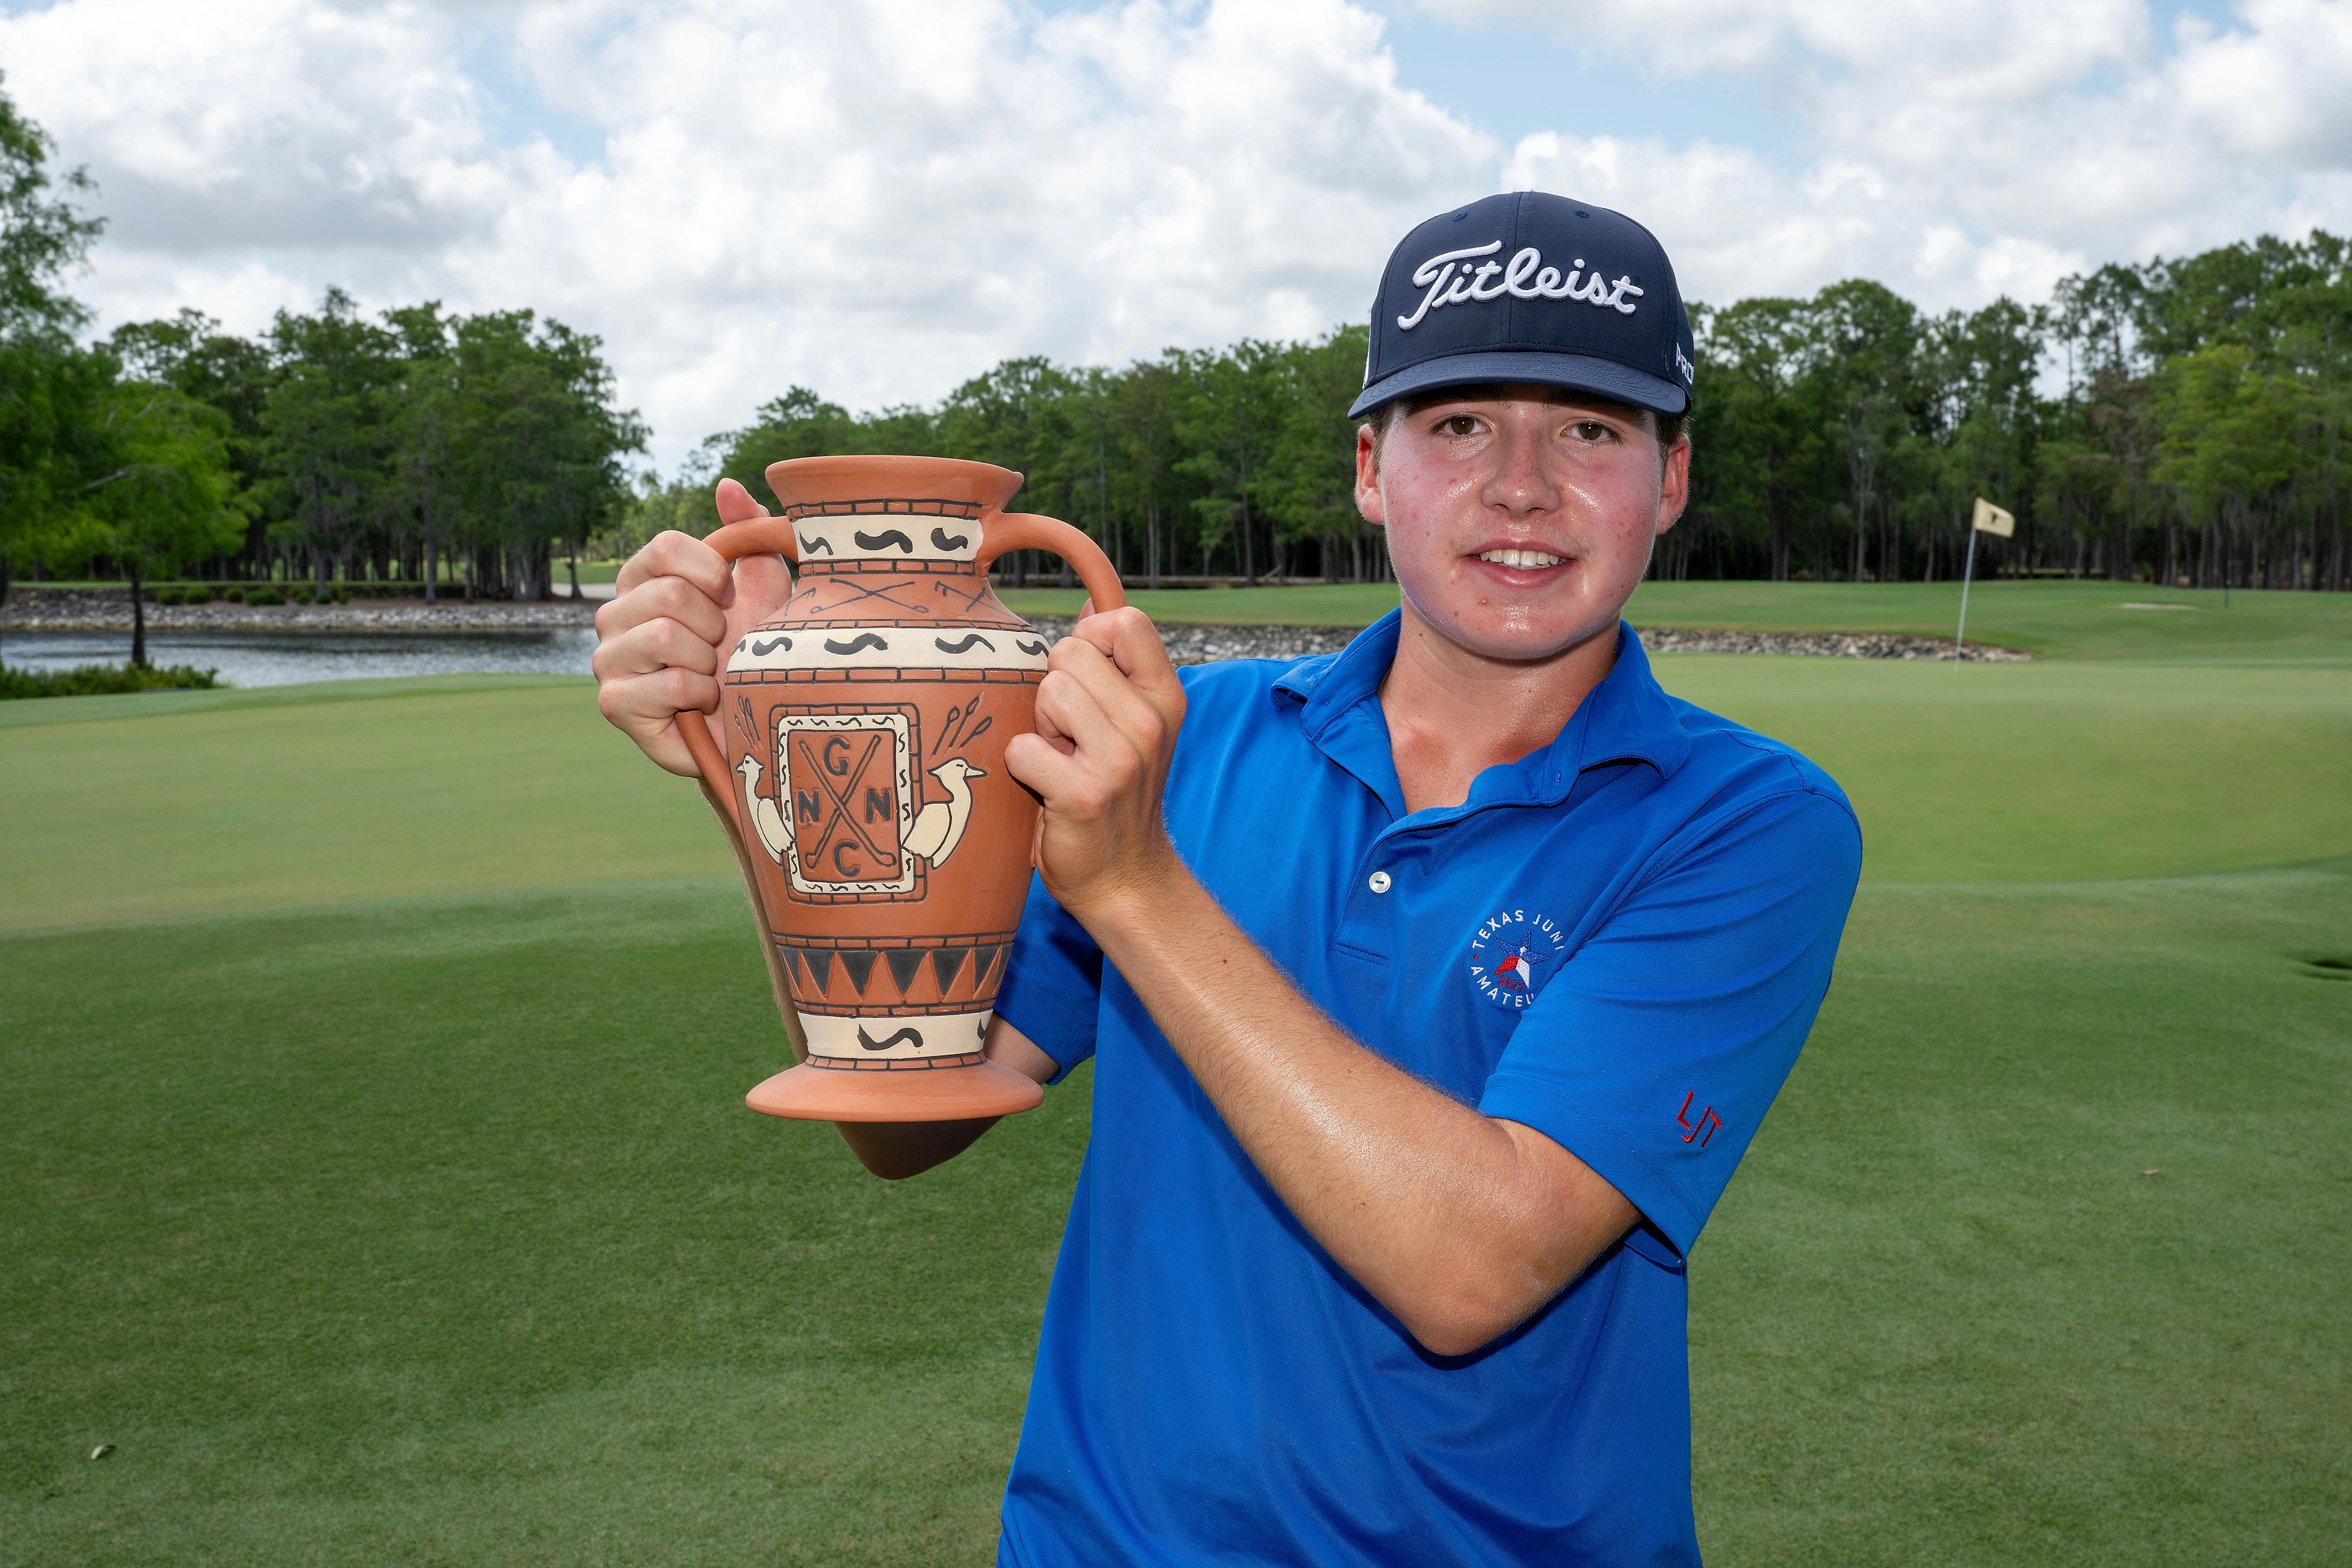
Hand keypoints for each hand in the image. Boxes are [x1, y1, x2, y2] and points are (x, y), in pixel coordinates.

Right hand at [593, 479, 792, 775]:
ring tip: (710, 675)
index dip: (711, 572)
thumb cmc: (751, 652)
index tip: (729, 597)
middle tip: (720, 646)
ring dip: (707, 661)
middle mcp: (613, 615)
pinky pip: (670, 684)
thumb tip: (728, 485)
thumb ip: (748, 533)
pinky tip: (702, 705)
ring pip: (663, 637)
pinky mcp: (615, 704)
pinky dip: (701, 695)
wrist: (750, 721)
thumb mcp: (763, 587)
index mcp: (640, 580)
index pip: (664, 547)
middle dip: (714, 624)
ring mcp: (607, 660)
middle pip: (669, 594)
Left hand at [1003, 605, 1187, 920]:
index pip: (1125, 620)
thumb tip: (1086, 609)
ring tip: (1061, 759)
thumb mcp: (1136, 724)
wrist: (1125, 879)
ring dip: (1039, 727)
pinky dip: (1020, 767)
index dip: (1089, 638)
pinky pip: (1021, 748)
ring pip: (1047, 693)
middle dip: (1056, 690)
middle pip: (1070, 652)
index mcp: (1166, 698)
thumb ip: (1115, 669)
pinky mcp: (1083, 795)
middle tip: (1071, 737)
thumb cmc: (1117, 794)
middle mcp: (1151, 724)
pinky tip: (1046, 789)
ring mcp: (1120, 760)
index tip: (1086, 680)